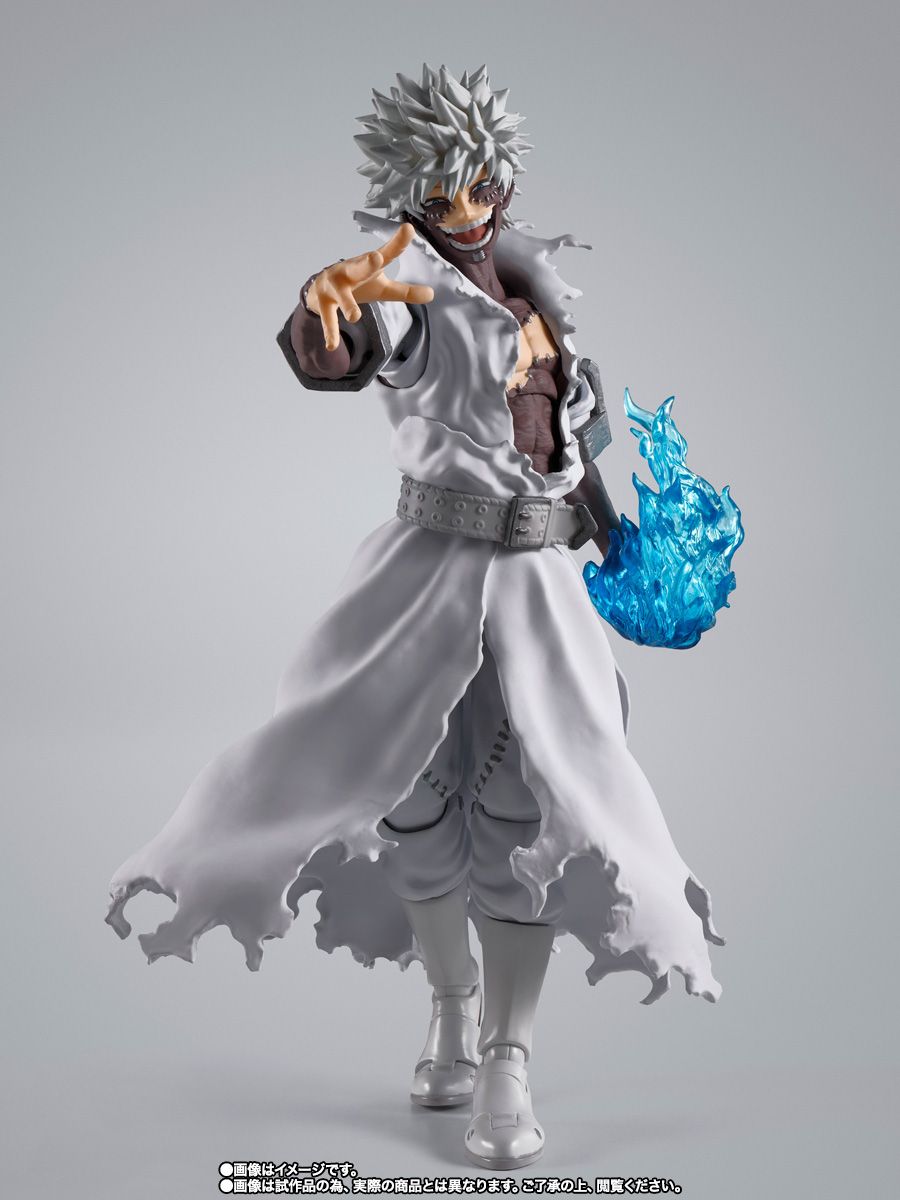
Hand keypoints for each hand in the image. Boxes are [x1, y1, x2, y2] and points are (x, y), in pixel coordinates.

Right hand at [306, 223, 433, 350]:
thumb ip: (405, 291)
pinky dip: (330, 332)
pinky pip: (328, 319)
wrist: (318, 289)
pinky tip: (332, 346)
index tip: (408, 230)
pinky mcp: (322, 302)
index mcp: (367, 266)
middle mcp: (350, 271)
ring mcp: (334, 287)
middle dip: (367, 262)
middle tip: (376, 257)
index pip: (387, 254)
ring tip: (355, 317)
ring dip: (348, 304)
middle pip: (360, 267)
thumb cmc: (356, 285)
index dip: (398, 243)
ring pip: (342, 295)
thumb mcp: (382, 288)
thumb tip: (432, 294)